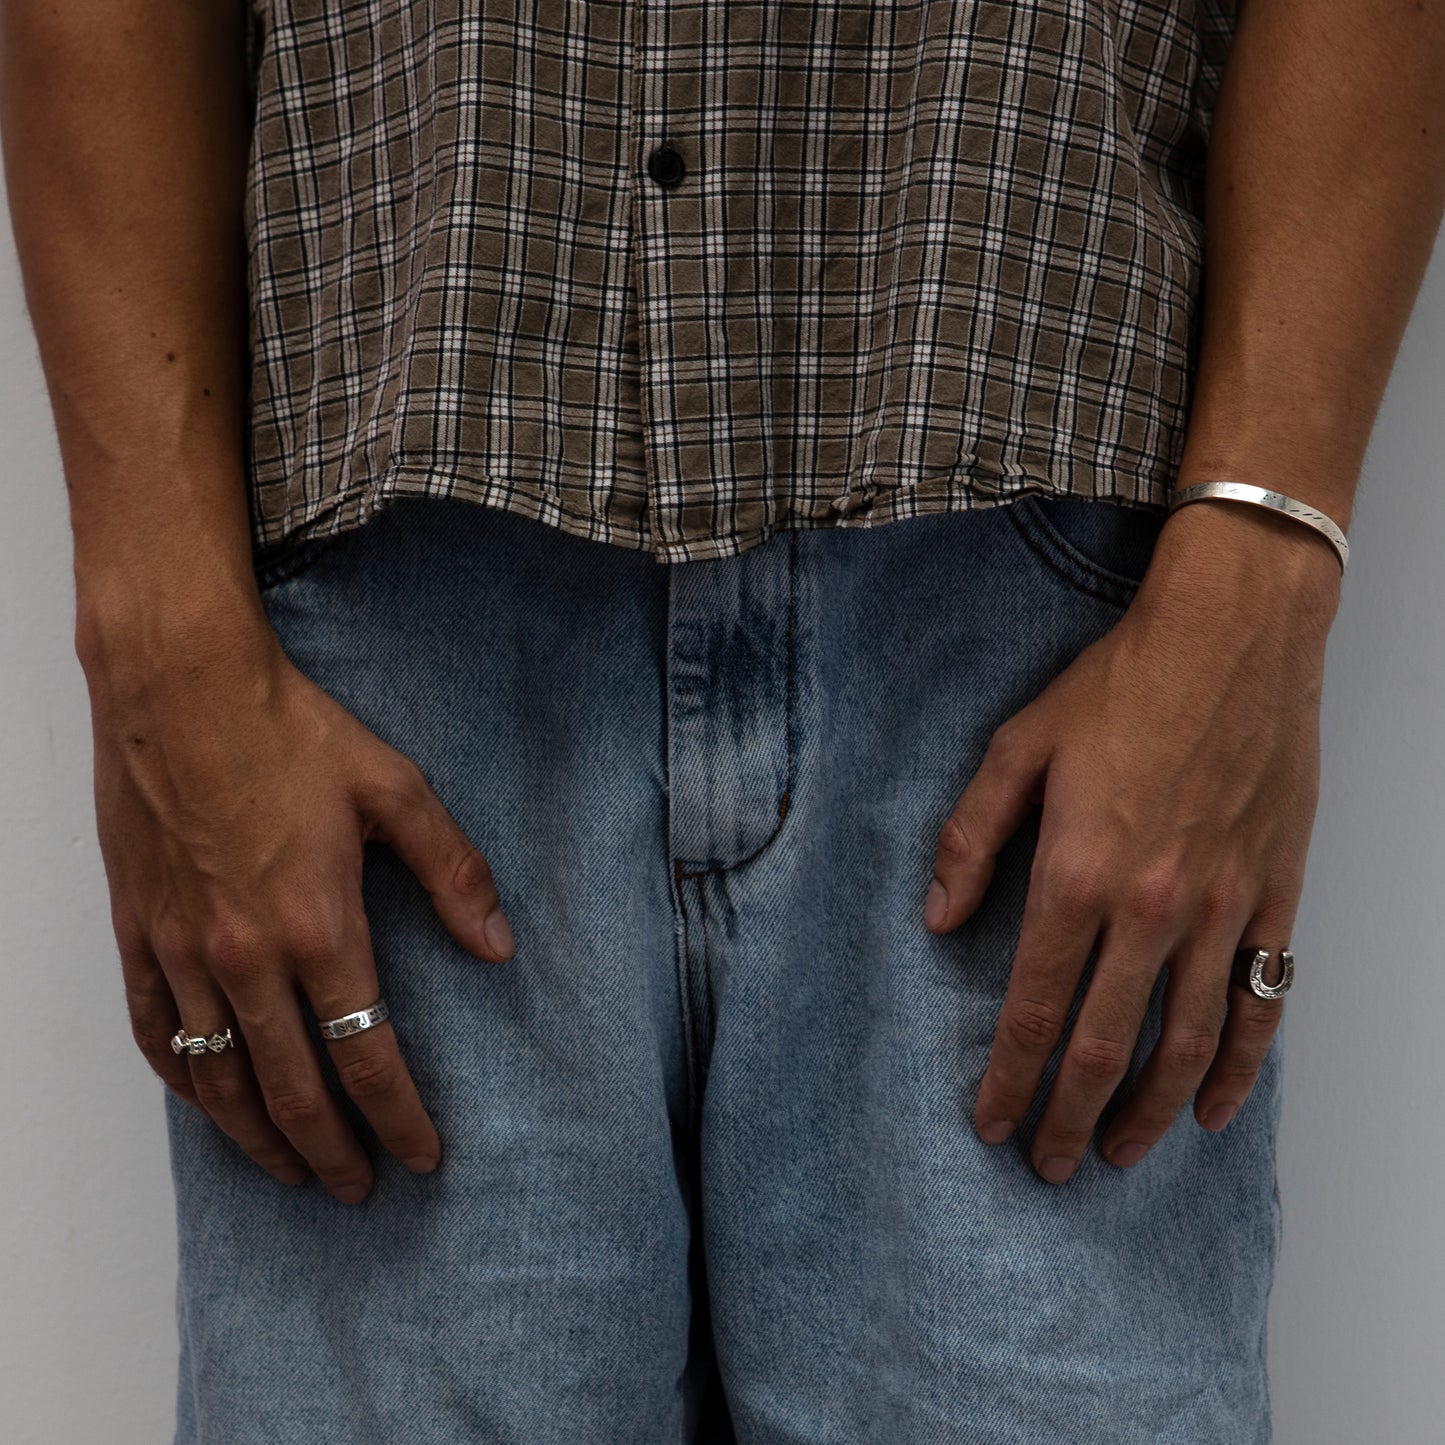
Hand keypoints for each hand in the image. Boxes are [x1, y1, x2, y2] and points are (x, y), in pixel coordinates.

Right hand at [81, 598, 513, 1202]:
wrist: (180, 684)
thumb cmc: (289, 731)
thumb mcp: (395, 789)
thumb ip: (455, 871)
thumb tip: (499, 946)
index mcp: (318, 925)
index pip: (368, 1055)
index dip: (399, 1117)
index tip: (422, 1158)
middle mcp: (246, 956)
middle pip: (293, 1089)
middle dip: (334, 1150)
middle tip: (359, 1189)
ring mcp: (184, 950)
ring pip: (220, 1082)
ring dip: (260, 1140)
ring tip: (295, 1171)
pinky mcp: (139, 932)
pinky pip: (157, 1036)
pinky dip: (187, 1086)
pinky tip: (211, 1107)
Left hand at [924, 500, 1341, 1183]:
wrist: (1233, 638)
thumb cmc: (1121, 687)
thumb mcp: (1018, 746)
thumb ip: (969, 837)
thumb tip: (935, 919)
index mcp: (1077, 872)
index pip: (1031, 1005)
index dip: (1006, 1076)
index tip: (989, 1124)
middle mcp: (1152, 907)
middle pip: (1102, 1044)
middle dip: (1066, 1114)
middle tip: (1047, 1164)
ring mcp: (1222, 907)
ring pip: (1186, 1042)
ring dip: (1147, 1110)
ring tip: (1116, 1151)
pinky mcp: (1273, 896)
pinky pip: (1262, 1003)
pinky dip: (1240, 1066)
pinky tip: (1214, 1108)